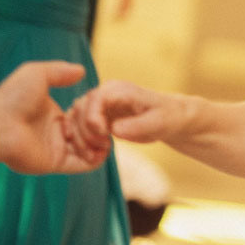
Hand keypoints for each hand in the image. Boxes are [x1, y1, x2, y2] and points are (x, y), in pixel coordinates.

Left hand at [0, 61, 105, 174]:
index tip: (97, 108)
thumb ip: (60, 71)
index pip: (83, 117)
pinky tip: (102, 149)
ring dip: (100, 142)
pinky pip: (83, 165)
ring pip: (90, 149)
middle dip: (98, 128)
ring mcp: (56, 149)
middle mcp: (56, 134)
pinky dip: (97, 159)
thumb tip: (81, 70)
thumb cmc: (12, 97)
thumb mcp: (37, 74)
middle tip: (101, 124)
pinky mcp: (55, 163)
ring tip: (102, 136)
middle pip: (89, 133)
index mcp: (53, 116)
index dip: (93, 113)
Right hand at [69, 80, 186, 151]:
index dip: (93, 117)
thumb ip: (139, 125)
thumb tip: (115, 130)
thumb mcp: (160, 122)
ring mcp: (98, 106)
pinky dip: (81, 143)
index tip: (103, 135)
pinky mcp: (96, 118)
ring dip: (80, 140)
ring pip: (74, 120)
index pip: (94, 98)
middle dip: (86, 132)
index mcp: (118, 89)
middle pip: (80, 109)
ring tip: (96, 155)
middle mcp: (104, 94)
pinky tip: (94, 155)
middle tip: (101, 149)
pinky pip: (79, 130)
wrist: (170, 119)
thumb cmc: (168, 117)